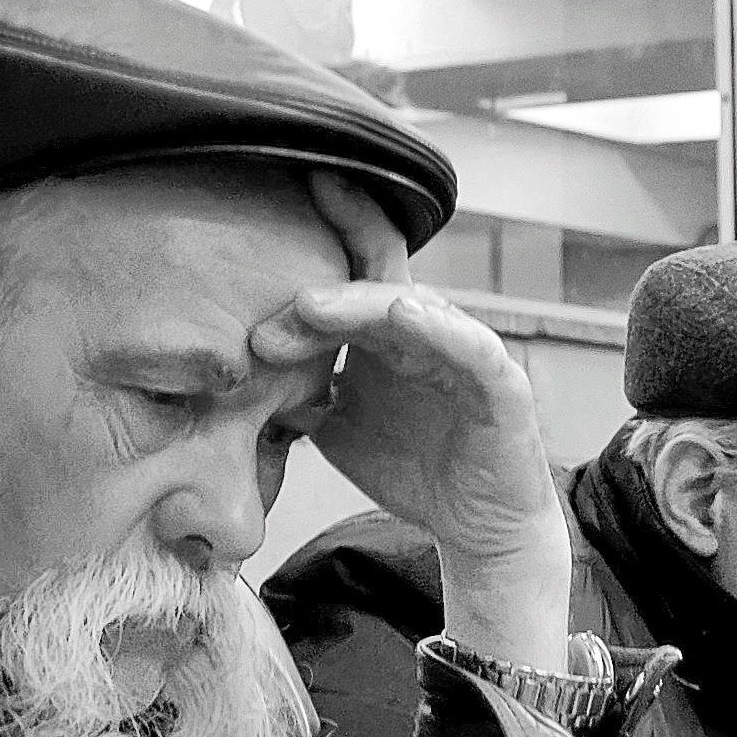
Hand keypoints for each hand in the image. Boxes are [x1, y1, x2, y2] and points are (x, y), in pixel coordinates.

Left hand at [267, 172, 573, 669]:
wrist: (478, 528)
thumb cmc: (416, 469)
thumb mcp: (336, 427)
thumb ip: (297, 392)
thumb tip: (235, 371)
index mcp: (386, 334)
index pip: (350, 272)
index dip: (321, 233)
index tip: (264, 209)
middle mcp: (426, 330)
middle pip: (378, 273)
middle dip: (336, 246)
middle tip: (282, 243)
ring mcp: (465, 352)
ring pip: (413, 307)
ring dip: (359, 303)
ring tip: (309, 306)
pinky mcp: (501, 383)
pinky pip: (472, 347)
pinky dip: (441, 327)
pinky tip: (405, 312)